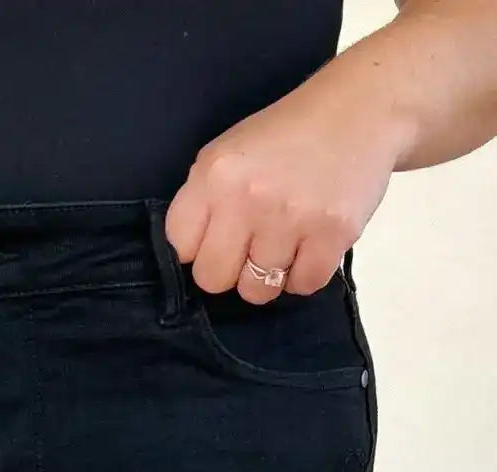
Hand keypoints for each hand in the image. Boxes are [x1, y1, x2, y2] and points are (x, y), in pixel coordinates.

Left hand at [165, 63, 410, 303]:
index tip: (218, 238)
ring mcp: (291, 218)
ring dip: (269, 276)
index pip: (179, 247)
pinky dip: (305, 275)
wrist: (360, 110)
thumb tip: (191, 258)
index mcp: (214, 174)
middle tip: (251, 248)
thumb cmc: (287, 136)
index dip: (198, 249)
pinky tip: (310, 247)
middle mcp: (248, 197)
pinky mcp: (332, 234)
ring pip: (257, 291)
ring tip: (285, 244)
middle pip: (213, 279)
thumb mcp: (228, 153)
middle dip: (230, 271)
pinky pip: (303, 286)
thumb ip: (204, 202)